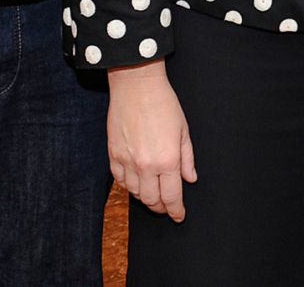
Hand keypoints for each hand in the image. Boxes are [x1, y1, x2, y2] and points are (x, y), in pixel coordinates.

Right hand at [107, 61, 197, 221]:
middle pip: (152, 200)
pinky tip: (137, 183)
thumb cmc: (164, 104)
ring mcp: (127, 161)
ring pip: (135, 192)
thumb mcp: (183, 130)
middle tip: (167, 207)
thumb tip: (190, 178)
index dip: (176, 210)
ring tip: (153, 194)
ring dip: (145, 197)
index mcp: (167, 160)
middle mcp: (146, 165)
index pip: (171, 196)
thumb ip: (187, 158)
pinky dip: (129, 186)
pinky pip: (120, 181)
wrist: (136, 86)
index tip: (179, 215)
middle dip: (161, 207)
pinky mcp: (113, 155)